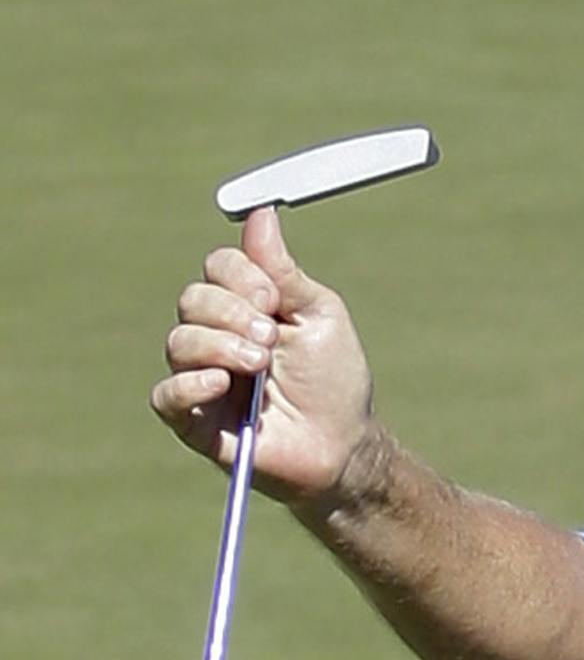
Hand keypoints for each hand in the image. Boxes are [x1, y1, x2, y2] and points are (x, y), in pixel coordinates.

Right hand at [152, 207, 385, 512]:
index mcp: (245, 306)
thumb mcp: (318, 316)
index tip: (276, 302)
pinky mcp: (193, 420)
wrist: (343, 446)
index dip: (242, 277)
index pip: (218, 266)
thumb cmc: (334, 382)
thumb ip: (284, 271)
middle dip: (234, 313)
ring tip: (260, 367)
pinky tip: (223, 385)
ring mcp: (201, 377)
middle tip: (271, 340)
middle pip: (193, 298)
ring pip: (179, 341)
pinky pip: (164, 396)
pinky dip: (189, 385)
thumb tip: (260, 213)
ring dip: (221, 347)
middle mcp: (215, 336)